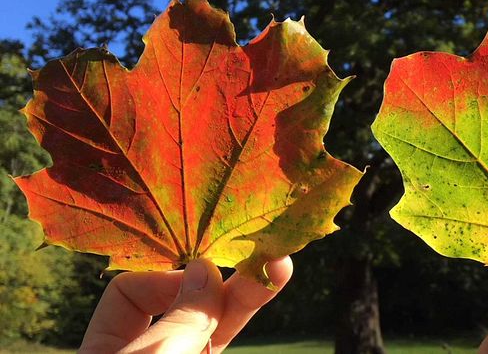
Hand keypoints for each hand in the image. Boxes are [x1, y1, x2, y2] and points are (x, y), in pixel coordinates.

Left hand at [79, 257, 291, 353]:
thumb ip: (178, 320)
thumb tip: (205, 267)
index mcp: (108, 346)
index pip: (131, 291)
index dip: (165, 275)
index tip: (200, 271)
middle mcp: (146, 347)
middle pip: (182, 300)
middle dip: (218, 271)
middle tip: (254, 242)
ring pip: (215, 320)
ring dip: (248, 288)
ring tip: (282, 260)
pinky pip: (225, 335)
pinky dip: (248, 306)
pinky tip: (271, 280)